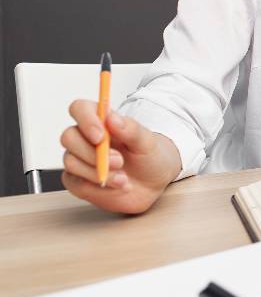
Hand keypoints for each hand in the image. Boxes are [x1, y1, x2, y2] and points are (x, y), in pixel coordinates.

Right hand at [60, 100, 181, 213]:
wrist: (154, 183)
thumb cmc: (149, 157)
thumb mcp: (148, 142)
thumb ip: (131, 129)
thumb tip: (111, 117)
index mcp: (102, 121)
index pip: (80, 109)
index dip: (85, 120)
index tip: (100, 136)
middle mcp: (86, 138)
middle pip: (69, 137)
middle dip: (93, 153)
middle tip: (119, 162)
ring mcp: (80, 160)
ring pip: (71, 162)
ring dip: (97, 172)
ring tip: (123, 178)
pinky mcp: (78, 181)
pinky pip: (75, 184)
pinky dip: (96, 188)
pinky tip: (115, 186)